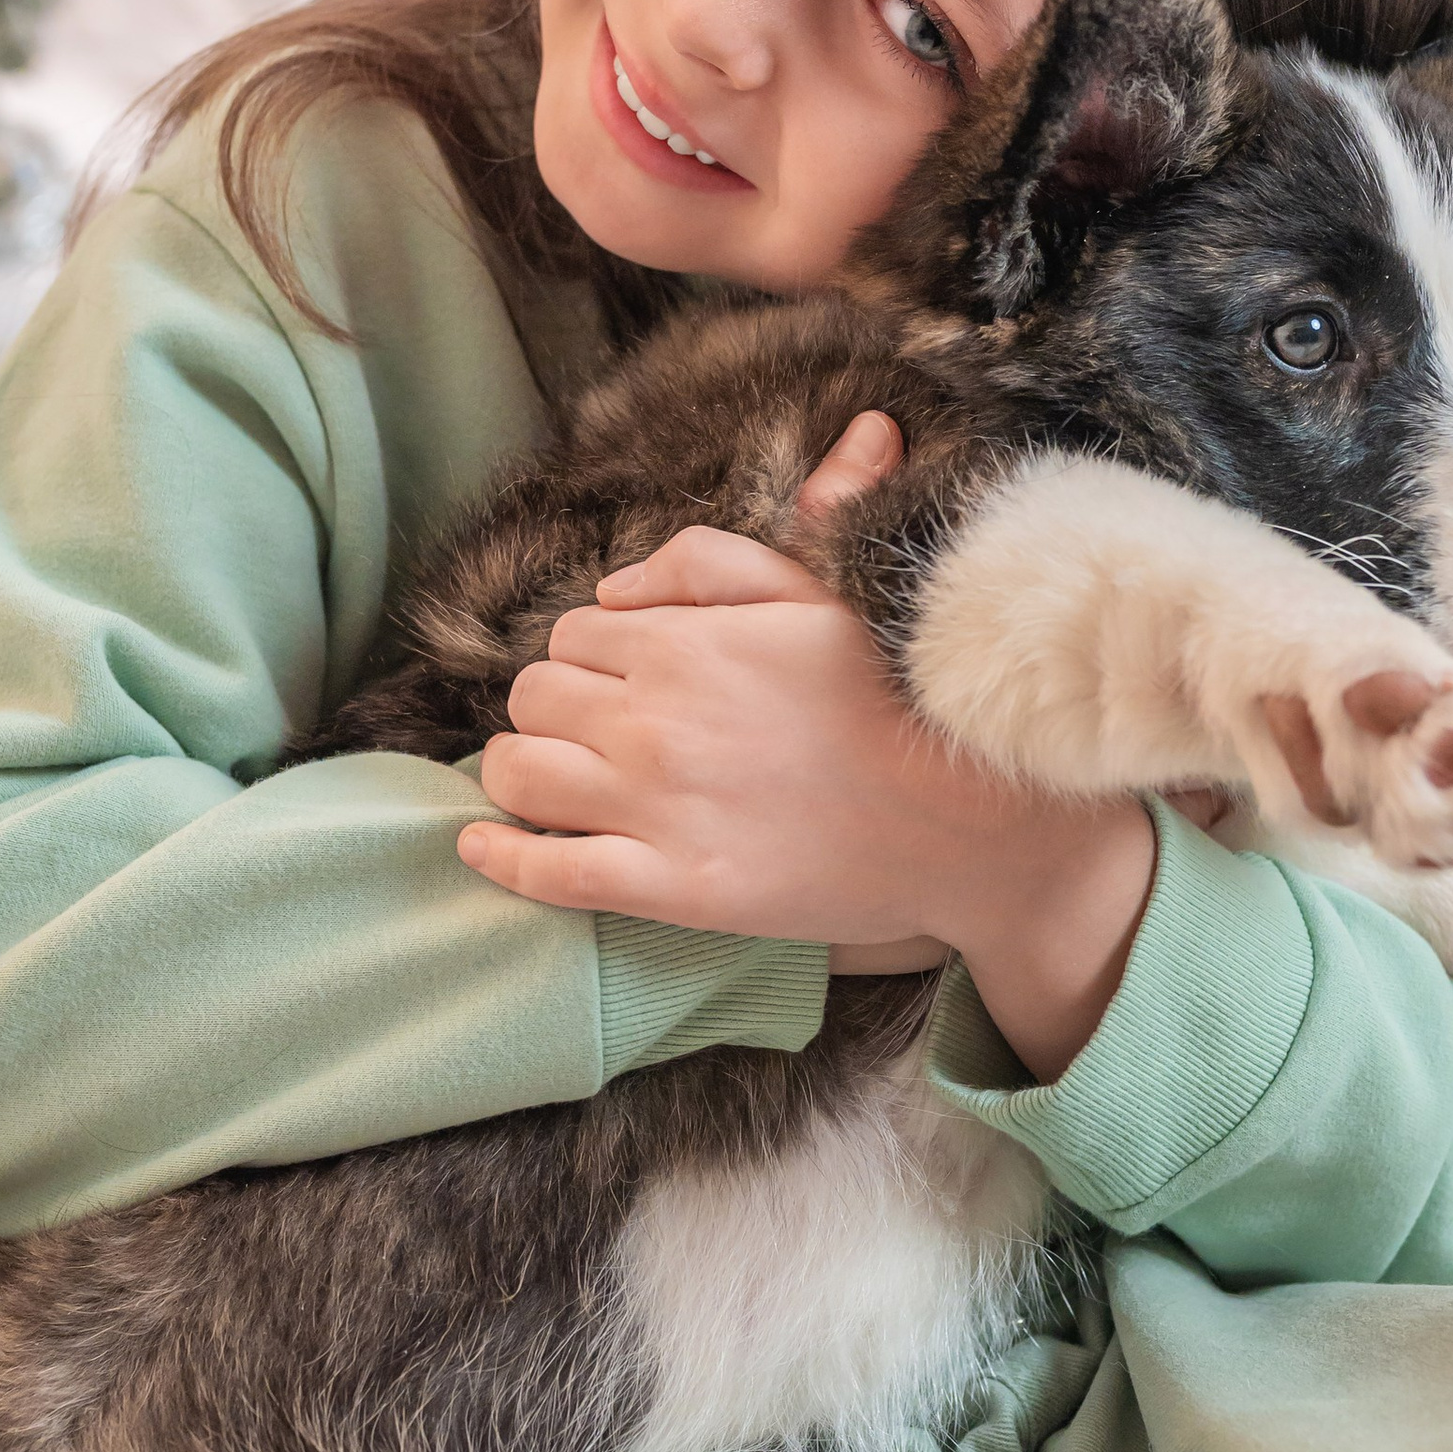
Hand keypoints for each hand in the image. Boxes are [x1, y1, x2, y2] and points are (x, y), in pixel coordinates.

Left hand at [456, 412, 1156, 1074]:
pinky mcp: (673, 888)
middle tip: (602, 729)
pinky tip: (482, 845)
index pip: (573, 632)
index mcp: (684, 641)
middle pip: (533, 697)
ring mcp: (657, 808)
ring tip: (555, 779)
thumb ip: (715, 562)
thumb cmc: (898, 700)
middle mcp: (654, 719)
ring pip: (517, 773)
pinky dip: (500, 857)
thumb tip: (615, 584)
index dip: (595, 652)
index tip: (631, 677)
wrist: (970, 817)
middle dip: (556, 706)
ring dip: (522, 769)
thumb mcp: (819, 595)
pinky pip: (547, 873)